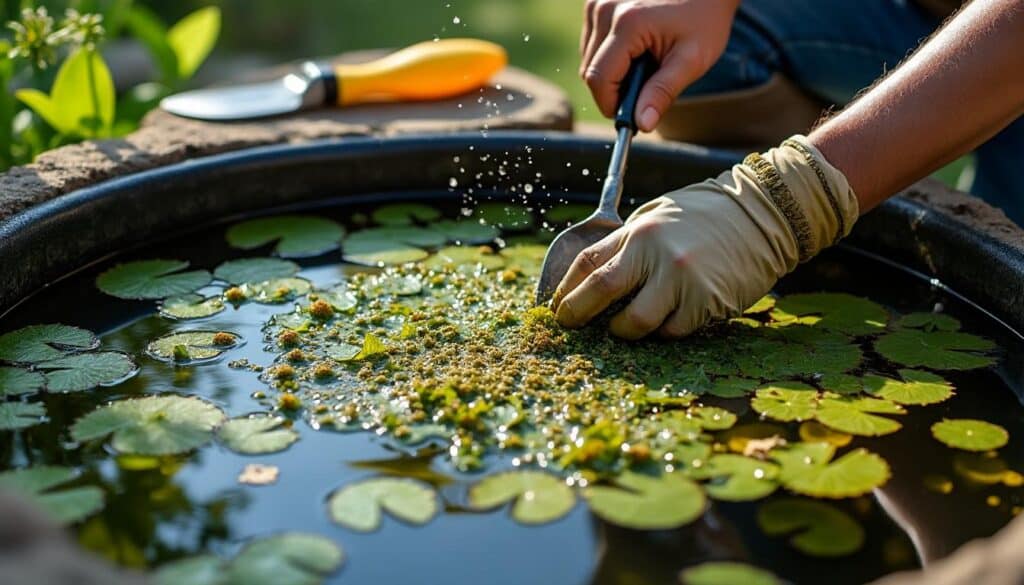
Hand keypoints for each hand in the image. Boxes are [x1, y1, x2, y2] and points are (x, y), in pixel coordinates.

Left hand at [551, 136, 858, 338]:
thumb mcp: (659, 215)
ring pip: (636, 324)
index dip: (565, 288)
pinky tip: (667, 319)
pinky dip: (663, 331)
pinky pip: (672, 331)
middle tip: (569, 326)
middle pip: (600, 293)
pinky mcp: (706, 303)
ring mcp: (682, 281)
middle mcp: (656, 254)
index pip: (587, 263)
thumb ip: (628, 243)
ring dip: (623, 331)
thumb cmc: (706, 214)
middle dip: (576, 315)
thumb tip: (593, 278)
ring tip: (623, 327)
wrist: (764, 214)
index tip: (556, 305)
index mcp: (640, 230)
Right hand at [580, 0, 739, 130]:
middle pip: (590, 71)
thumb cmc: (704, 18)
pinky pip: (591, 43)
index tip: (630, 115)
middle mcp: (604, 9)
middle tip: (644, 88)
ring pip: (588, 58)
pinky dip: (608, 55)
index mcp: (627, 24)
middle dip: (612, 89)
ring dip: (610, 72)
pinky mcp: (595, 2)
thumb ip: (663, 92)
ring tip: (643, 63)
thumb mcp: (692, 59)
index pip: (599, 79)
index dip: (611, 105)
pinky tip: (634, 49)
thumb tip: (643, 124)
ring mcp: (596, 3)